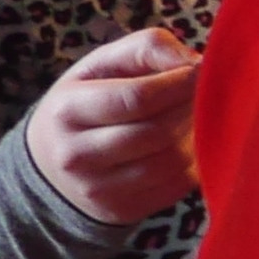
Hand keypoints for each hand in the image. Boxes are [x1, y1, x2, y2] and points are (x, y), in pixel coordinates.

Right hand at [24, 29, 200, 227]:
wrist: (53, 162)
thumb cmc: (91, 100)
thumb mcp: (104, 64)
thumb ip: (148, 49)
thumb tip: (194, 62)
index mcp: (67, 110)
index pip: (137, 97)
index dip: (179, 83)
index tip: (201, 71)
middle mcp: (76, 154)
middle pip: (157, 131)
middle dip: (191, 109)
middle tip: (206, 94)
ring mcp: (97, 188)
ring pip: (171, 161)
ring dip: (197, 137)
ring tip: (196, 118)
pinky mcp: (121, 210)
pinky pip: (177, 186)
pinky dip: (194, 163)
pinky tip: (188, 146)